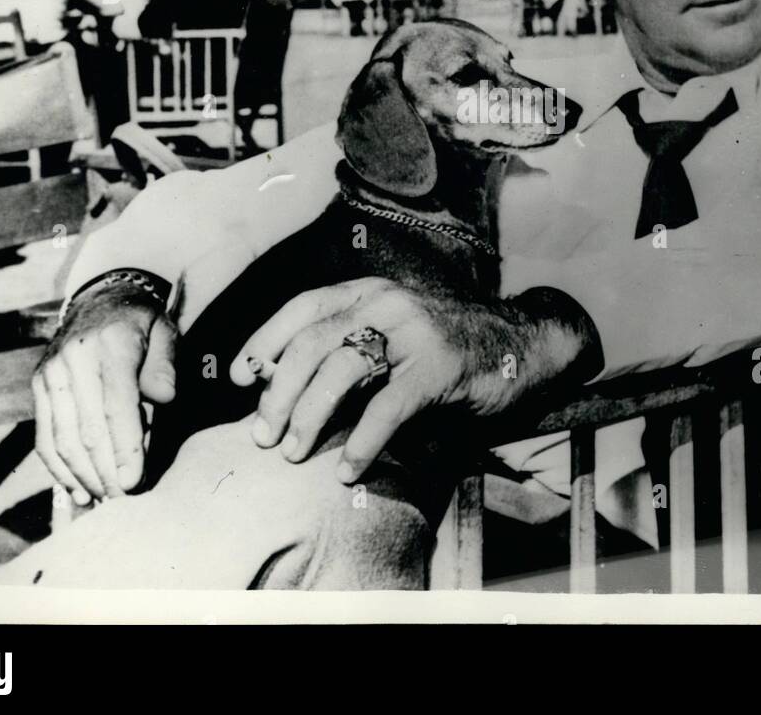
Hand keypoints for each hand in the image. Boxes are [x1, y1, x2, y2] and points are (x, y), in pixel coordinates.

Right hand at [32, 281, 178, 503]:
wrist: (101, 299)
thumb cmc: (142, 324)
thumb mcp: (166, 333)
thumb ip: (165, 366)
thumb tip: (164, 400)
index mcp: (110, 345)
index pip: (117, 406)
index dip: (125, 448)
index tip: (134, 482)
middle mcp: (73, 359)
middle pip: (87, 429)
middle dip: (105, 471)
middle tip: (124, 500)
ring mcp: (50, 373)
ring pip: (62, 438)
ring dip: (82, 476)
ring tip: (103, 499)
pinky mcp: (38, 386)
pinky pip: (44, 436)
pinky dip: (58, 468)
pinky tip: (76, 490)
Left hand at [229, 278, 517, 484]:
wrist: (522, 344)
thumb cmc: (448, 345)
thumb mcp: (393, 331)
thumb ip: (349, 346)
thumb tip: (282, 386)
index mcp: (370, 291)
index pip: (302, 308)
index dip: (263, 341)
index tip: (238, 378)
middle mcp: (387, 303)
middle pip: (311, 343)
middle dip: (278, 392)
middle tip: (262, 433)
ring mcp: (414, 332)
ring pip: (342, 370)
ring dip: (309, 416)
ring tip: (293, 451)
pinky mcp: (440, 367)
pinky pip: (388, 407)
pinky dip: (362, 441)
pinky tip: (348, 468)